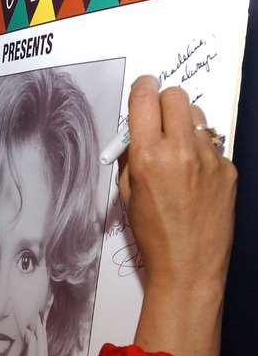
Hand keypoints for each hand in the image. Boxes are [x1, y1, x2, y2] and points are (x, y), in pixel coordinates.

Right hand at [119, 75, 236, 355]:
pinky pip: (213, 144)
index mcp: (148, 156)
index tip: (142, 90)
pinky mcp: (228, 170)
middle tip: (158, 117)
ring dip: (185, 124)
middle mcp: (181, 151)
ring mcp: (210, 159)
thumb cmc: (154, 236)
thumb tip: (135, 132)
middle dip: (164, 101)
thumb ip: (130, 157)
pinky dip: (201, 151)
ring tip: (177, 150)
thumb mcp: (127, 194)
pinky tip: (193, 176)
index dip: (142, 89)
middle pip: (176, 95)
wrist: (188, 266)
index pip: (146, 98)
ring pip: (198, 116)